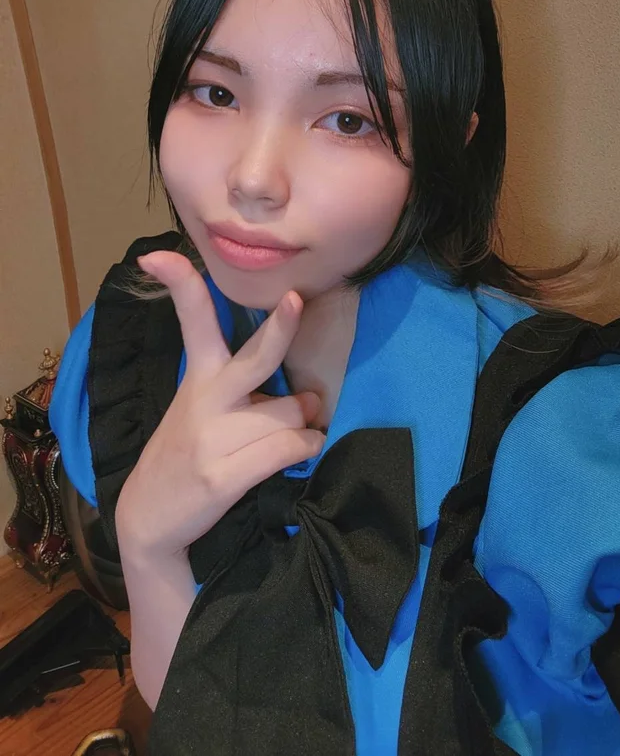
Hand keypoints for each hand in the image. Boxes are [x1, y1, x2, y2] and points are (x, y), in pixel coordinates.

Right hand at [114, 251, 323, 559]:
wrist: (150, 517)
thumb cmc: (190, 450)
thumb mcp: (200, 404)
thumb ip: (247, 389)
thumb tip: (315, 393)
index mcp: (199, 375)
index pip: (192, 321)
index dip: (181, 284)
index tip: (161, 255)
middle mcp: (205, 399)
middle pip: (256, 357)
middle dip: (279, 327)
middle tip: (295, 301)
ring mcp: (211, 438)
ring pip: (290, 412)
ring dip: (307, 423)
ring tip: (300, 432)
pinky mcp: (222, 476)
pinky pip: (286, 450)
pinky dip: (305, 448)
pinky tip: (303, 450)